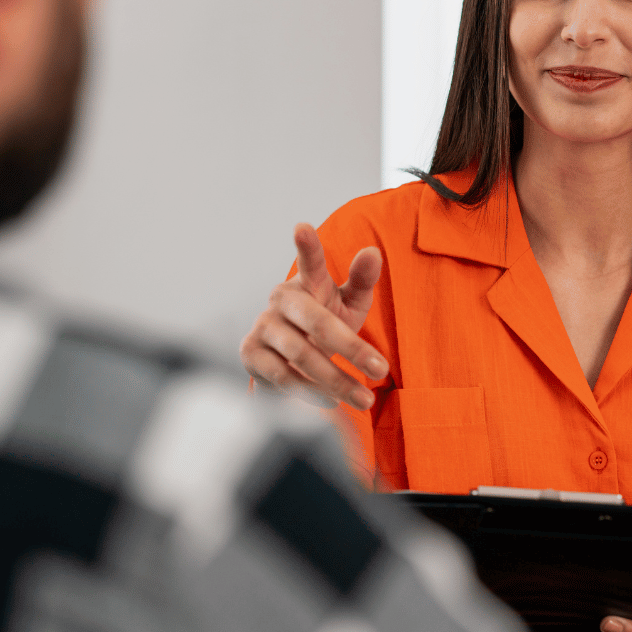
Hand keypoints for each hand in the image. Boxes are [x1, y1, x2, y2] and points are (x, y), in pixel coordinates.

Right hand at [240, 223, 387, 409]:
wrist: (289, 361)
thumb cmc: (325, 325)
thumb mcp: (348, 305)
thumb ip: (361, 281)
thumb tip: (373, 252)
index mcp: (308, 283)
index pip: (309, 262)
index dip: (306, 246)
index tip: (301, 227)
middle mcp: (282, 299)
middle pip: (317, 322)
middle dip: (351, 348)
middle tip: (381, 370)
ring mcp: (263, 326)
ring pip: (301, 354)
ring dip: (336, 380)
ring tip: (364, 399)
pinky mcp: (250, 354)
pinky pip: (281, 376)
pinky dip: (308, 392)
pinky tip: (330, 404)